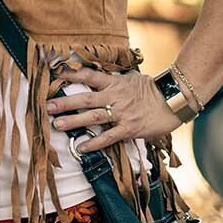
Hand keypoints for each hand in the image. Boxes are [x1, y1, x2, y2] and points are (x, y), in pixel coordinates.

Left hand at [46, 67, 180, 153]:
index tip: (55, 75)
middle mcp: (115, 97)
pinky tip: (81, 147)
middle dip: (65, 102)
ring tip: (57, 125)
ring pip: (93, 117)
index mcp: (115, 83)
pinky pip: (108, 137)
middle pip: (85, 99)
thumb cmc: (153, 89)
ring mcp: (122, 113)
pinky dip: (94, 143)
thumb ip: (114, 80)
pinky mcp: (130, 128)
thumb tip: (98, 77)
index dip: (72, 75)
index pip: (89, 76)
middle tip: (48, 106)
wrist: (174, 99)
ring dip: (73, 121)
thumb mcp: (131, 79)